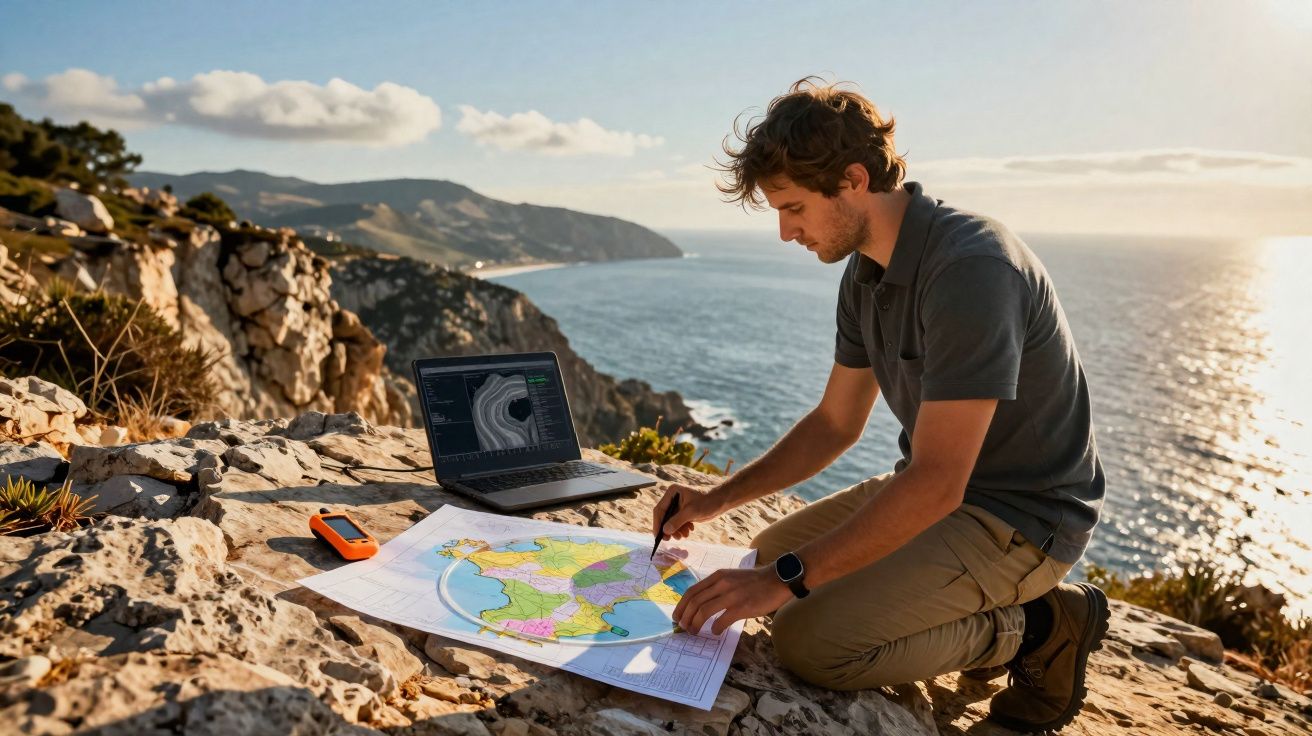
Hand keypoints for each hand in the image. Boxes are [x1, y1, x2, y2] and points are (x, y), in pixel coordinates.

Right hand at [652, 483, 724, 540]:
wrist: (721, 501)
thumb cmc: (707, 501)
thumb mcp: (691, 512)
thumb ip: (677, 521)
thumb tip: (665, 531)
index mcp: (672, 492)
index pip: (660, 509)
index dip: (658, 523)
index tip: (658, 536)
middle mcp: (673, 498)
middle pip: (664, 517)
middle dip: (668, 529)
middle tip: (669, 539)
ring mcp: (678, 505)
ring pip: (671, 522)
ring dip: (676, 530)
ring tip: (684, 536)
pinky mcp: (684, 512)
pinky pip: (678, 523)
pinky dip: (682, 529)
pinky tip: (689, 531)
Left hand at [673, 564, 792, 635]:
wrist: (777, 580)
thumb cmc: (754, 581)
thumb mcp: (731, 577)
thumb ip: (717, 586)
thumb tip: (701, 603)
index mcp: (718, 576)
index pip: (692, 591)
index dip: (681, 606)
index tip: (677, 616)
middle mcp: (722, 584)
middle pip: (694, 602)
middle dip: (685, 617)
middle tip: (684, 627)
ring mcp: (731, 595)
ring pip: (704, 611)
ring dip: (695, 624)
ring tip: (694, 631)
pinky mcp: (742, 607)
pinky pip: (721, 621)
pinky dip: (715, 629)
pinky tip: (715, 632)